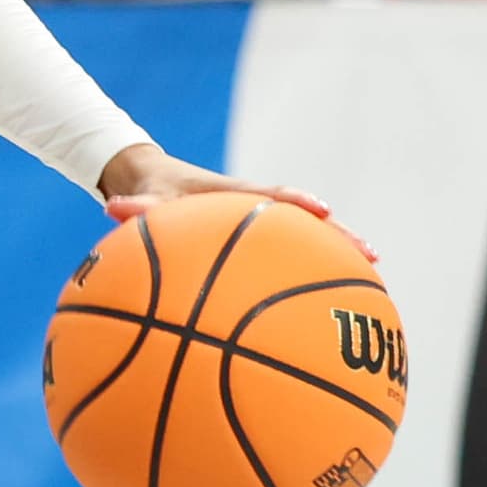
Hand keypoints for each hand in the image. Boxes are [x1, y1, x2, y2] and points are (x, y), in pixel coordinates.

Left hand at [96, 144, 372, 257]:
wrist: (151, 180)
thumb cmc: (151, 191)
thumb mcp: (142, 200)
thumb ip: (135, 208)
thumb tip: (114, 208)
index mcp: (235, 194)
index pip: (272, 196)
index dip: (296, 203)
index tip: (321, 211)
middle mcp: (258, 207)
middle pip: (308, 221)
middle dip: (339, 236)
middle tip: (371, 256)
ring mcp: (265, 225)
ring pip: (310, 240)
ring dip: (338, 255)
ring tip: (371, 279)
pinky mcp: (262, 241)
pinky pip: (293, 257)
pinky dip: (314, 273)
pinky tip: (332, 306)